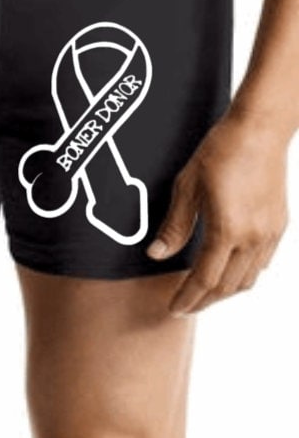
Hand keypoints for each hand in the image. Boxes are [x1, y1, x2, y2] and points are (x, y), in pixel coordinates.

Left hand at [146, 108, 289, 314]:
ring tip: (203, 293)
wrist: (260, 129)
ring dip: (224, 291)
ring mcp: (271, 233)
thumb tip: (156, 255)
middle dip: (204, 301)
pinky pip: (261, 263)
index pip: (205, 279)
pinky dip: (242, 275)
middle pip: (227, 286)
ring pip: (247, 279)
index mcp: (228, 229)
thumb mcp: (187, 186)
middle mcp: (253, 237)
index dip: (188, 298)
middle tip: (184, 306)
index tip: (173, 308)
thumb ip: (175, 226)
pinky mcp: (280, 225)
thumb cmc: (219, 151)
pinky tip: (228, 270)